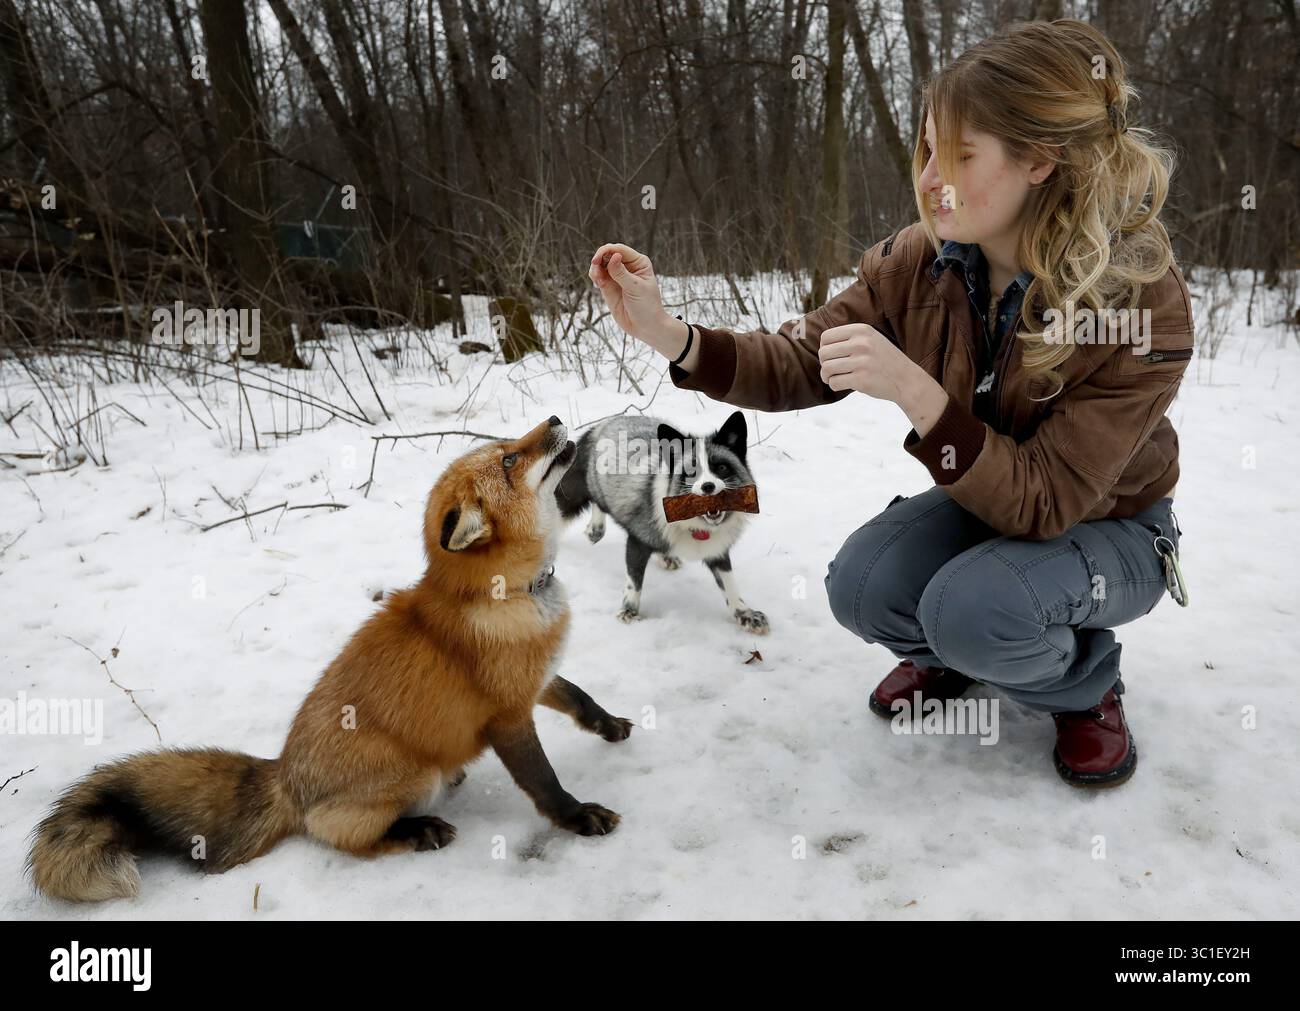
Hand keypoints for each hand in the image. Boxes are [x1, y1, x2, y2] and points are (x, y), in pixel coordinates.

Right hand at [589, 243, 674, 342]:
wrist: (645, 327)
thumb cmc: (646, 306)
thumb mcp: (635, 288)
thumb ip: (621, 273)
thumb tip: (613, 256)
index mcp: (638, 262)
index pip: (619, 249)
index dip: (606, 251)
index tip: (597, 260)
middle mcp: (627, 266)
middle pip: (607, 254)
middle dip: (599, 260)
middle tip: (595, 271)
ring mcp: (617, 276)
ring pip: (600, 264)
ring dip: (595, 269)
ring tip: (598, 281)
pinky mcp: (609, 286)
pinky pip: (597, 276)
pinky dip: (594, 276)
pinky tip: (598, 284)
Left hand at [818, 323, 950, 436]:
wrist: (907, 380)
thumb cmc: (884, 360)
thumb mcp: (871, 339)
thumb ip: (849, 338)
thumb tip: (820, 344)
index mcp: (861, 330)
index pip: (826, 337)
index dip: (824, 348)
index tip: (832, 356)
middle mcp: (861, 344)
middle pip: (823, 353)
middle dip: (824, 364)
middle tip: (831, 370)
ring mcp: (862, 362)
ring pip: (826, 368)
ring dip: (827, 376)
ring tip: (834, 378)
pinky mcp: (861, 380)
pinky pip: (834, 382)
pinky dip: (834, 385)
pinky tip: (843, 384)